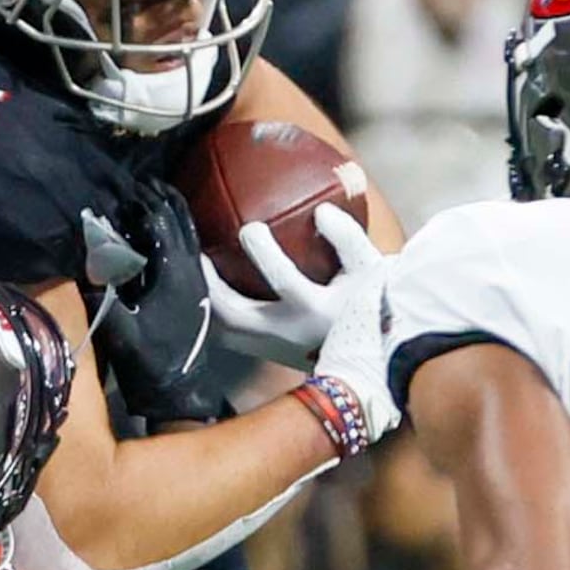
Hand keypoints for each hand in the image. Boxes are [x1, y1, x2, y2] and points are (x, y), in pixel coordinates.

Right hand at [93, 195, 226, 424]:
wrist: (178, 387)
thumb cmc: (148, 361)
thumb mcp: (119, 329)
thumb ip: (100, 296)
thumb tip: (81, 262)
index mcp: (174, 273)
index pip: (160, 222)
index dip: (142, 201)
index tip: (125, 187)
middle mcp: (191, 269)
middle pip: (180, 218)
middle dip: (159, 197)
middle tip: (139, 182)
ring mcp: (198, 278)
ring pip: (189, 230)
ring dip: (172, 209)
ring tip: (154, 193)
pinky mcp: (198, 288)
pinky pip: (190, 245)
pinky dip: (178, 228)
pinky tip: (164, 228)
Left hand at [200, 202, 378, 368]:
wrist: (370, 357)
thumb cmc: (370, 307)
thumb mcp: (369, 269)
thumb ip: (347, 238)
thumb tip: (320, 212)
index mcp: (315, 310)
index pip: (283, 280)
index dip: (262, 252)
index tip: (251, 228)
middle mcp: (288, 333)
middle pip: (233, 314)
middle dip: (210, 283)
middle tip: (199, 252)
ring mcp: (272, 348)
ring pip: (223, 329)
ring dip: (206, 300)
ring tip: (198, 270)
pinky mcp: (265, 354)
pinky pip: (227, 336)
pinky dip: (214, 313)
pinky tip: (209, 292)